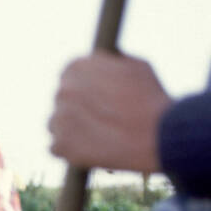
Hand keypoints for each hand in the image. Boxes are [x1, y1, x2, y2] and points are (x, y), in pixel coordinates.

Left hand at [49, 53, 170, 172]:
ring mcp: (58, 119)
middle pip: (62, 100)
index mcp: (77, 67)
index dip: (83, 87)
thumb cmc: (149, 97)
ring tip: (97, 134)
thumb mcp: (134, 65)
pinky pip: (57, 148)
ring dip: (70, 129)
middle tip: (99, 118)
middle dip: (76, 108)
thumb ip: (111, 62)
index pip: (68, 75)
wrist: (154, 133)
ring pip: (56, 124)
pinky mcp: (59, 146)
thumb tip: (103, 60)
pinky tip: (90, 149)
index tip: (93, 97)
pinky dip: (70, 151)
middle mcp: (62, 91)